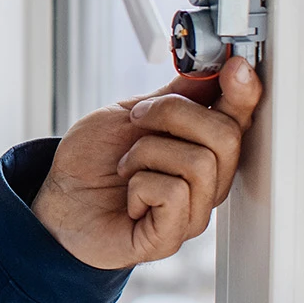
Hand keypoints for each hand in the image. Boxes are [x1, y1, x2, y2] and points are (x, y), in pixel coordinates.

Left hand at [29, 58, 263, 269]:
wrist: (60, 199)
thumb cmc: (92, 160)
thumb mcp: (129, 114)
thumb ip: (173, 96)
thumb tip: (210, 69)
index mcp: (199, 147)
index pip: (238, 118)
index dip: (243, 91)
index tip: (235, 66)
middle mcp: (206, 181)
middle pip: (226, 136)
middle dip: (173, 114)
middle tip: (136, 122)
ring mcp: (193, 212)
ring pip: (200, 163)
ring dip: (147, 153)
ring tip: (126, 166)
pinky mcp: (172, 236)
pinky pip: (174, 193)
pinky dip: (139, 184)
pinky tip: (129, 197)